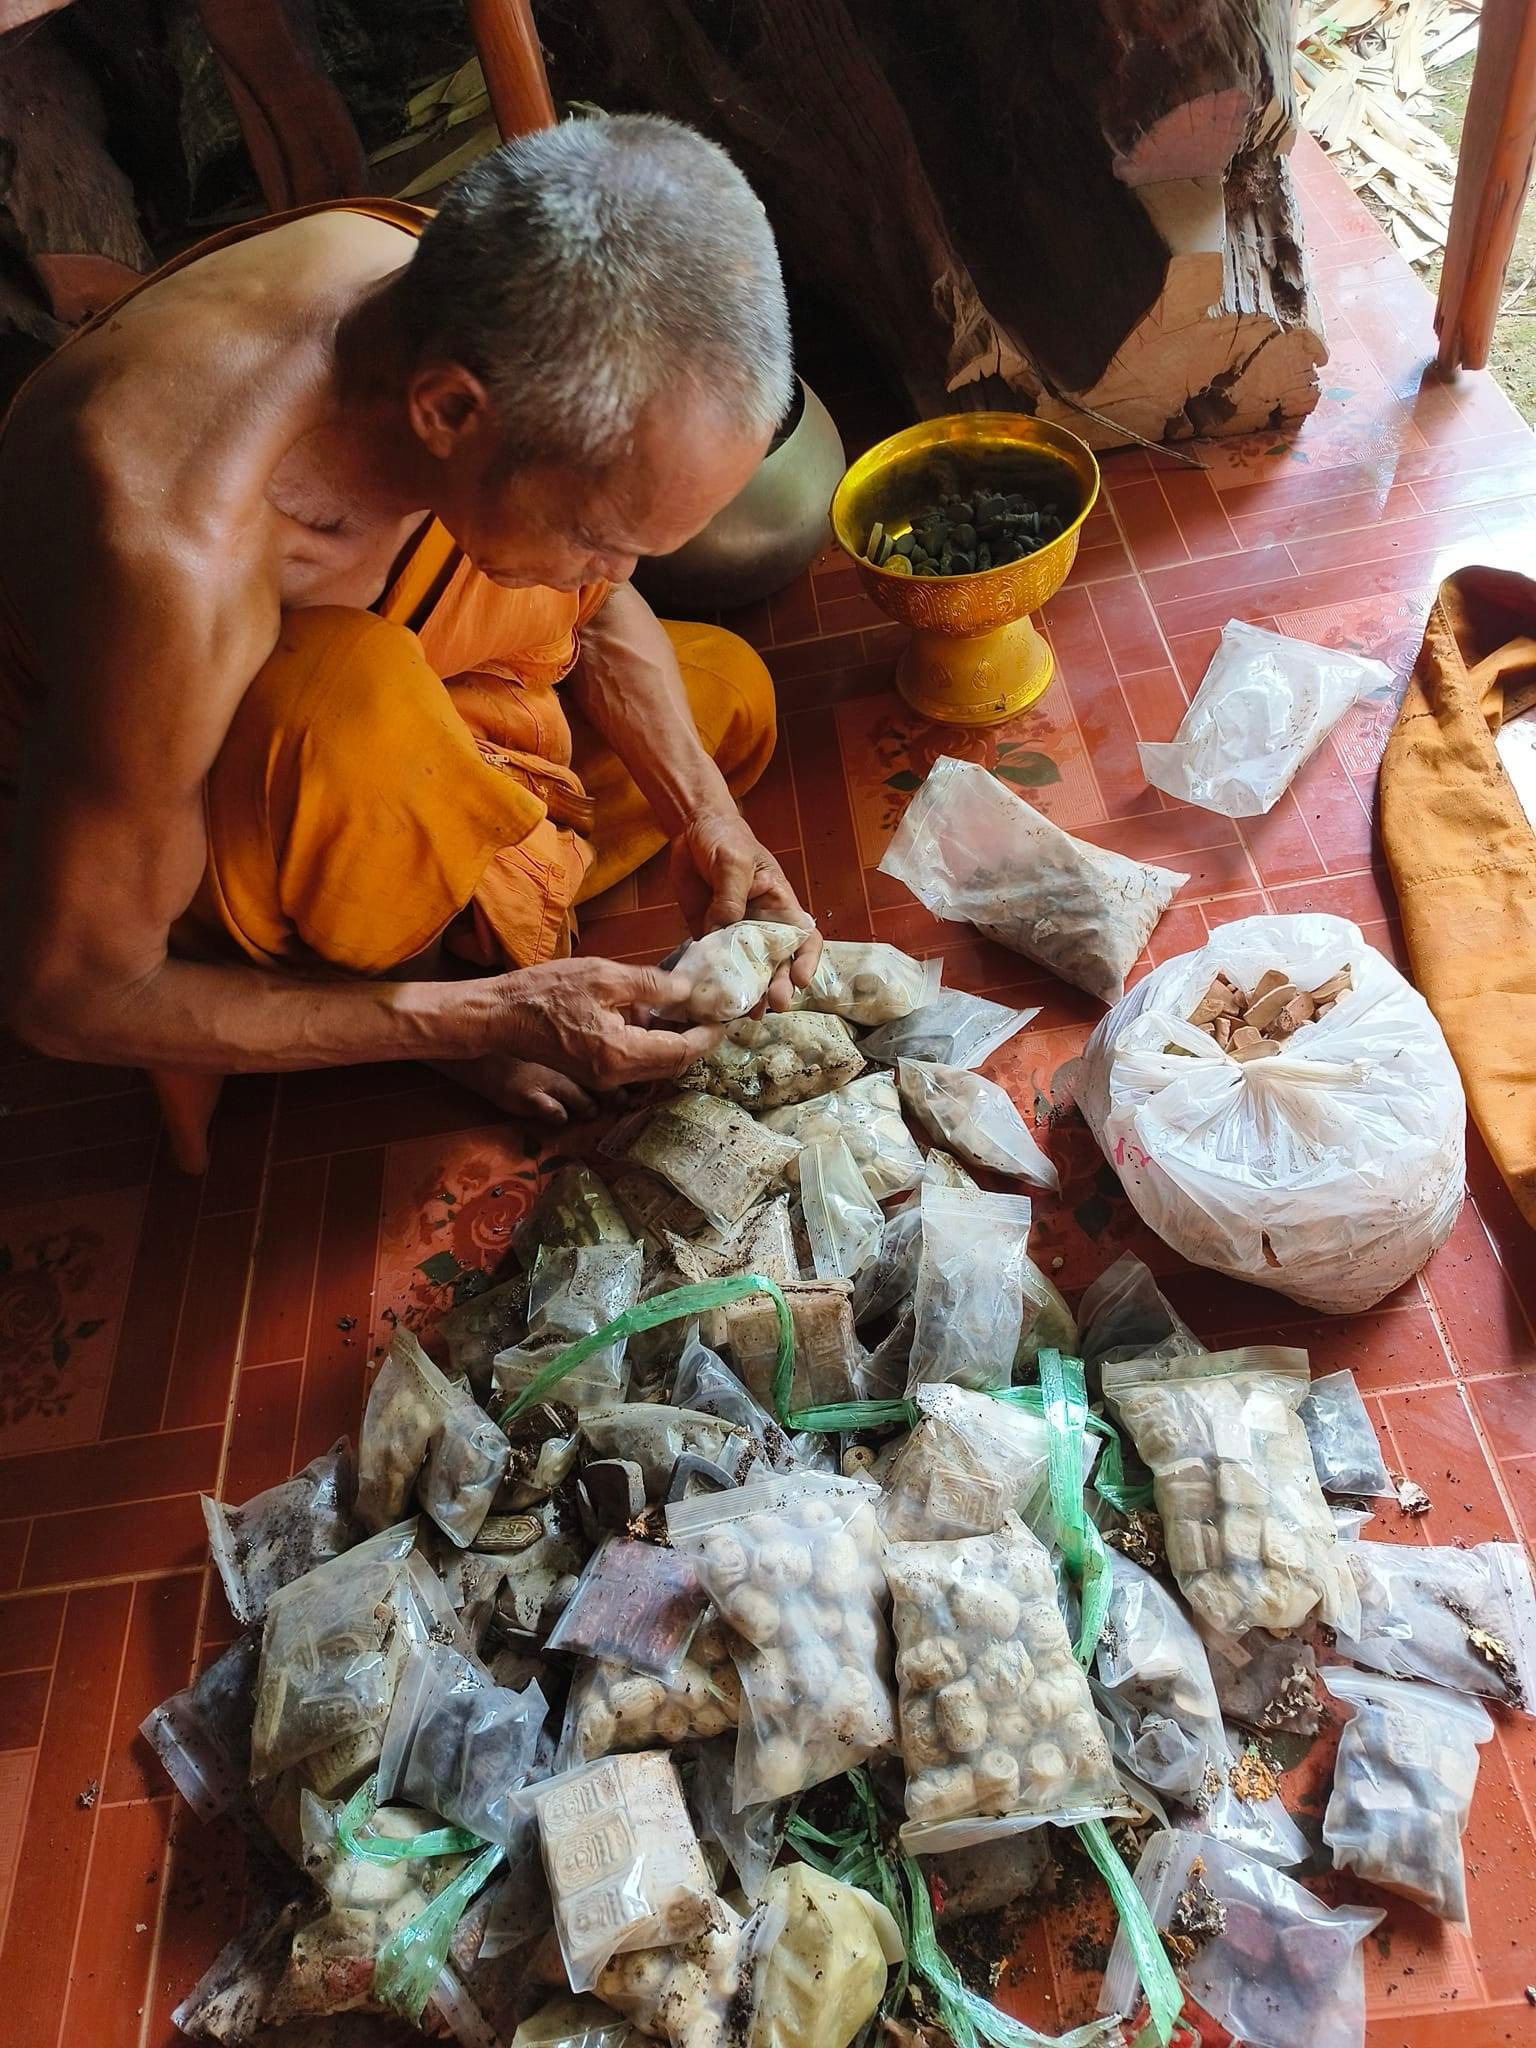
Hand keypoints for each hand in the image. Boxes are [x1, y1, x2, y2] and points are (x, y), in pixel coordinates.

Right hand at [494, 956, 723, 1094]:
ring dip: (671, 1041)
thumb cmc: (546, 991)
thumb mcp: (604, 976)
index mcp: (621, 1054)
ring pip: (653, 1065)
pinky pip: (634, 1062)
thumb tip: (688, 991)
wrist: (500, 1014)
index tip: (722, 1017)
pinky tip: (647, 1014)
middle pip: (670, 1065)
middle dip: (693, 1040)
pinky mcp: (593, 1072)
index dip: (706, 1036)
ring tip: (682, 1008)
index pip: (679, 1052)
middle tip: (708, 1012)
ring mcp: (602, 1078)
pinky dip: (649, 1042)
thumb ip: (651, 986)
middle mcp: (615, 1076)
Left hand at [670, 811, 820, 1008]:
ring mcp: (735, 934)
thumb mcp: (734, 862)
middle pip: (778, 963)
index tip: (800, 980)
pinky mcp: (709, 937)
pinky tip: (712, 999)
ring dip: (749, 993)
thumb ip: (731, 896)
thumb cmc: (726, 839)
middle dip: (778, 986)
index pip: (805, 938)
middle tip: (771, 1005)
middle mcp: (762, 925)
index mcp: (780, 905)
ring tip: (745, 1013)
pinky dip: (715, 983)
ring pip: (747, 971)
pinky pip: (715, 965)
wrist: (693, 829)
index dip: (807, 961)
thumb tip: (723, 930)